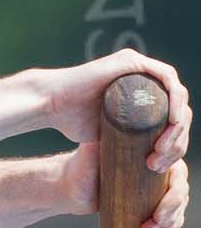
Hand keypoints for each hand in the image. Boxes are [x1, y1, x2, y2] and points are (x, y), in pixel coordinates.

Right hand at [41, 50, 189, 168]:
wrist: (50, 105)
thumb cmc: (71, 121)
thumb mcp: (107, 134)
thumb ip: (124, 140)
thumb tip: (138, 164)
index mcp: (142, 93)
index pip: (172, 116)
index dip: (176, 141)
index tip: (161, 164)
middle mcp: (143, 77)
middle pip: (177, 107)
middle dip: (177, 138)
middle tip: (160, 160)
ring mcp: (138, 67)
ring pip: (176, 94)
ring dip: (178, 123)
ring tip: (164, 147)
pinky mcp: (131, 62)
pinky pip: (166, 76)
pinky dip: (175, 98)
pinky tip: (172, 121)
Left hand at [57, 142, 188, 227]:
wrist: (72, 187)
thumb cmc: (81, 166)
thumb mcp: (89, 154)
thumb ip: (95, 144)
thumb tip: (97, 136)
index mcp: (152, 152)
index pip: (175, 164)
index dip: (174, 180)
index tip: (159, 193)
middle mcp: (159, 171)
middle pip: (180, 190)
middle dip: (171, 208)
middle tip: (155, 220)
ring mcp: (157, 191)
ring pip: (177, 209)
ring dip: (168, 225)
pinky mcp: (151, 208)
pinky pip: (170, 221)